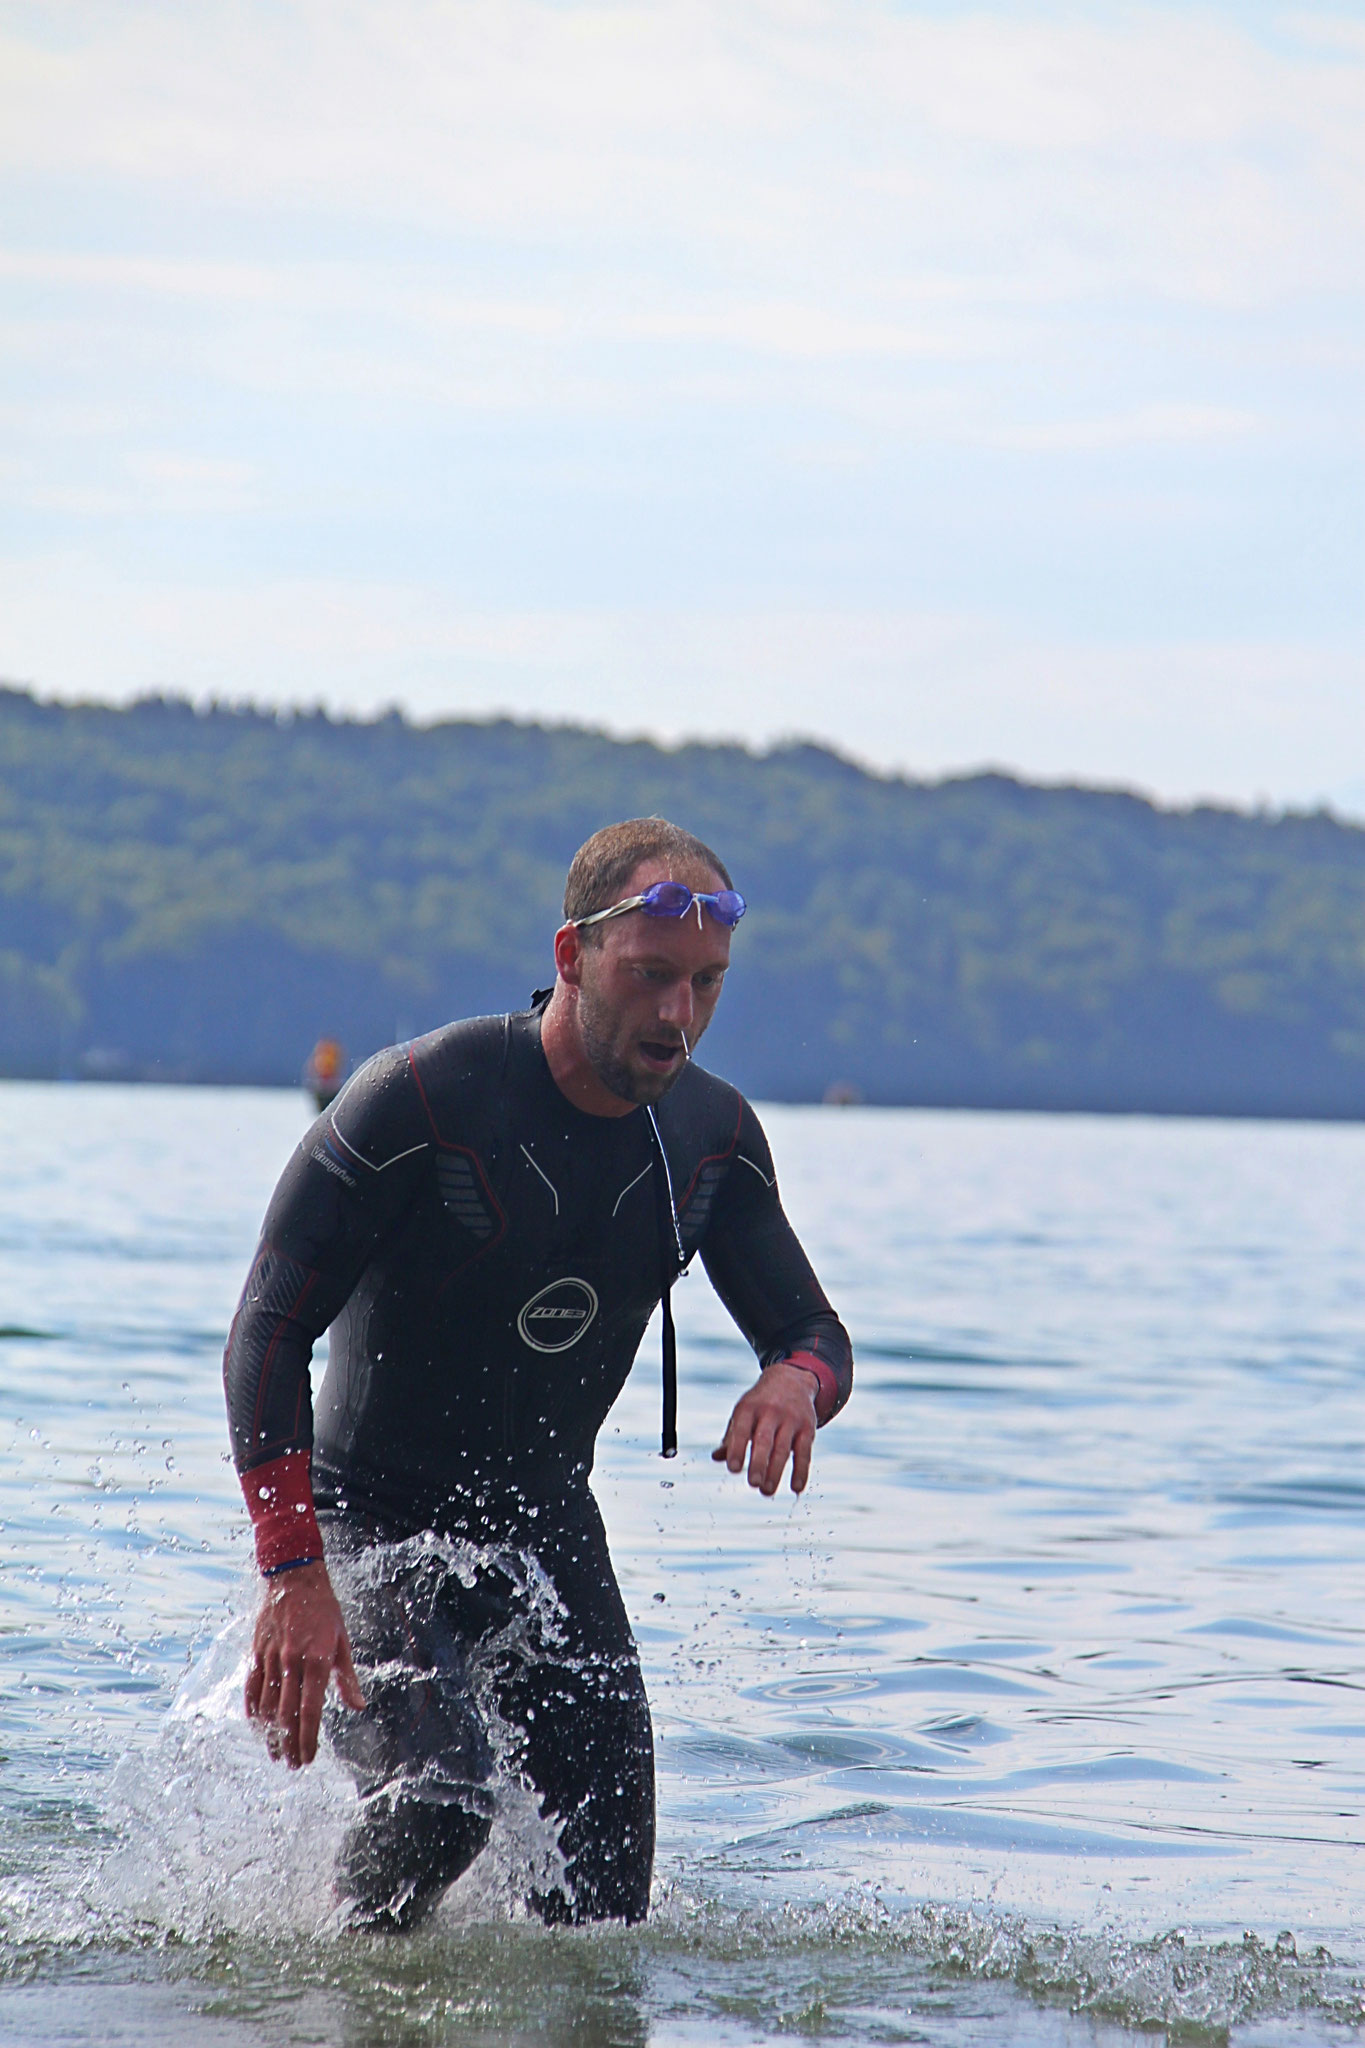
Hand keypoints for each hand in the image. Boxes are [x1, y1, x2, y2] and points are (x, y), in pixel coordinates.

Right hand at [244, 1559, 365, 1767]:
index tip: (308, 1758)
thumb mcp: (343, 1640)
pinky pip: (251, 1687)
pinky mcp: (257, 1652)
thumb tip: (359, 1706)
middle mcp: (292, 1662)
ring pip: (266, 1705)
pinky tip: (257, 1725)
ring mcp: (271, 1657)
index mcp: (317, 1660)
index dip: (308, 1738)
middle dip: (289, 1743)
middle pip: (287, 1714)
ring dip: (270, 1733)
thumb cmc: (324, 1609)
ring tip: (276, 1752)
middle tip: (292, 1764)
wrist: (295, 1576)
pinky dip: (253, 1710)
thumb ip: (348, 1678)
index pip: (311, 1710)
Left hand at [712, 1360, 818, 1496]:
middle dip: (759, 1462)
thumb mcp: (743, 1412)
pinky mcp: (807, 1428)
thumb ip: (731, 1436)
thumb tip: (716, 1457)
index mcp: (748, 1408)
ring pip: (783, 1448)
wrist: (791, 1379)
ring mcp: (790, 1419)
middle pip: (764, 1440)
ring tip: (766, 1491)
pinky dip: (801, 1471)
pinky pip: (805, 1452)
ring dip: (775, 1471)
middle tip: (753, 1483)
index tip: (733, 1469)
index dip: (737, 1449)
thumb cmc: (760, 1402)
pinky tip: (796, 1488)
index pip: (741, 1430)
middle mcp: (770, 1412)